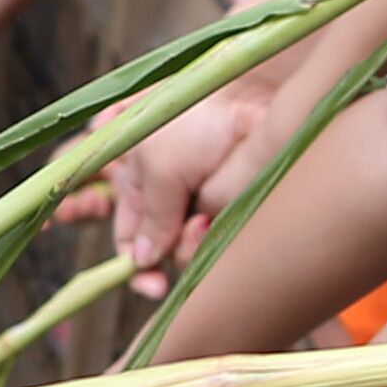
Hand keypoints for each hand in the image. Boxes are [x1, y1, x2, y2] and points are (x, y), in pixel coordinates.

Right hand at [104, 86, 263, 285]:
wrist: (258, 100)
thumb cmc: (199, 118)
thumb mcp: (156, 164)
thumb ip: (147, 216)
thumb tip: (141, 260)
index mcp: (139, 177)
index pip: (128, 231)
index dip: (129, 257)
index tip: (141, 277)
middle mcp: (170, 197)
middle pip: (155, 251)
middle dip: (152, 268)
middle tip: (156, 285)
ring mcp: (202, 207)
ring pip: (183, 253)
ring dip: (183, 247)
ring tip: (198, 223)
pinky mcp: (232, 211)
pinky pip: (213, 245)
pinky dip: (206, 242)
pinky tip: (209, 224)